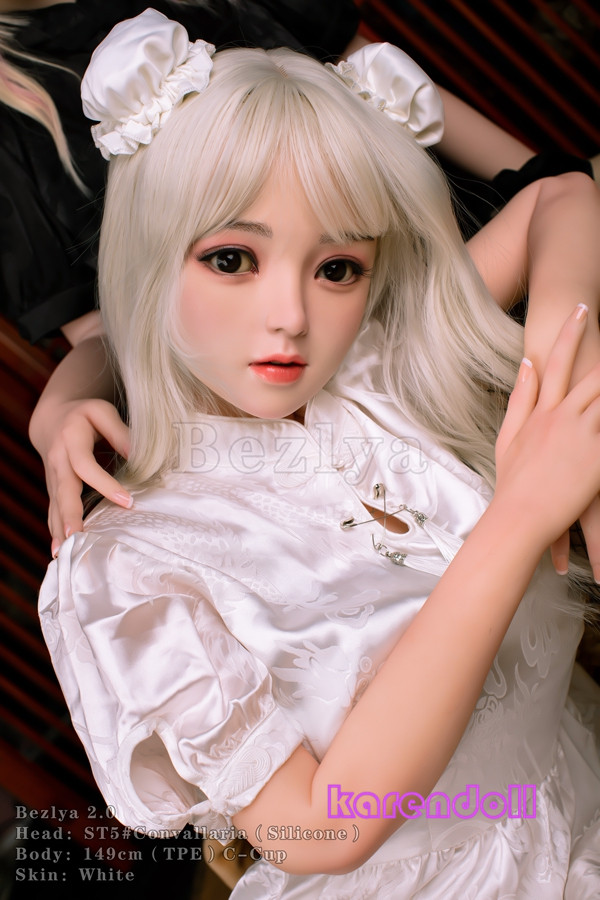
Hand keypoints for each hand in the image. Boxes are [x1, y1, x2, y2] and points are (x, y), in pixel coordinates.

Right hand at [29, 398, 130, 555]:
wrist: (52, 420)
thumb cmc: (85, 416)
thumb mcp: (103, 413)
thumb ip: (120, 432)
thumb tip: (141, 456)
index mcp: (71, 440)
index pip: (85, 466)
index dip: (105, 484)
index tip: (127, 502)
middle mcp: (57, 461)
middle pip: (62, 490)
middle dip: (68, 514)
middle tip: (74, 537)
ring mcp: (52, 478)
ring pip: (53, 506)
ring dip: (57, 530)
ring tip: (63, 553)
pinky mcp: (53, 490)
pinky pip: (52, 512)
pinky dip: (55, 531)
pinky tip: (59, 551)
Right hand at [495, 304, 599, 562]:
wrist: (519, 518)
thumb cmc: (513, 483)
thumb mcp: (507, 437)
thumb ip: (520, 400)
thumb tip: (525, 366)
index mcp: (541, 413)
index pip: (556, 363)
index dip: (570, 334)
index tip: (581, 310)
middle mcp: (563, 418)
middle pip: (592, 374)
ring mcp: (582, 437)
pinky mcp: (597, 459)